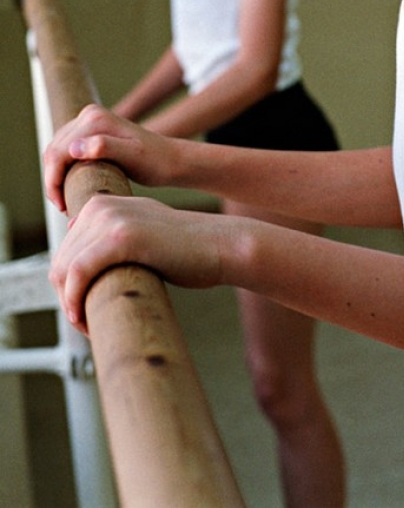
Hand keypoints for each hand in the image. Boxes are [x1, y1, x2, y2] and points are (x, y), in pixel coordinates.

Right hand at [44, 104, 179, 211]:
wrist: (170, 159)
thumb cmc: (155, 161)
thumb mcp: (133, 156)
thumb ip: (106, 148)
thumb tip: (74, 148)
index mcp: (95, 119)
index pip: (58, 151)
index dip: (53, 180)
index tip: (61, 205)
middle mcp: (89, 115)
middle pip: (53, 150)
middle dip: (53, 180)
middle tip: (63, 207)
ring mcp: (89, 122)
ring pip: (57, 151)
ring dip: (56, 176)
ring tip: (65, 201)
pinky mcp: (91, 132)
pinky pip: (66, 151)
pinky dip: (63, 170)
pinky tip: (70, 189)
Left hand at [49, 194, 222, 331]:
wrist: (219, 245)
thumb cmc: (185, 249)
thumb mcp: (143, 232)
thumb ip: (113, 235)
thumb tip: (78, 251)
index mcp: (104, 203)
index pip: (66, 250)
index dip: (69, 285)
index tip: (84, 307)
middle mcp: (102, 206)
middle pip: (60, 261)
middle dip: (67, 296)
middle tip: (85, 322)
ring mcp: (111, 218)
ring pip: (64, 269)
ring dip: (70, 303)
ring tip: (88, 324)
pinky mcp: (121, 237)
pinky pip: (78, 272)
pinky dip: (75, 300)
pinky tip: (85, 318)